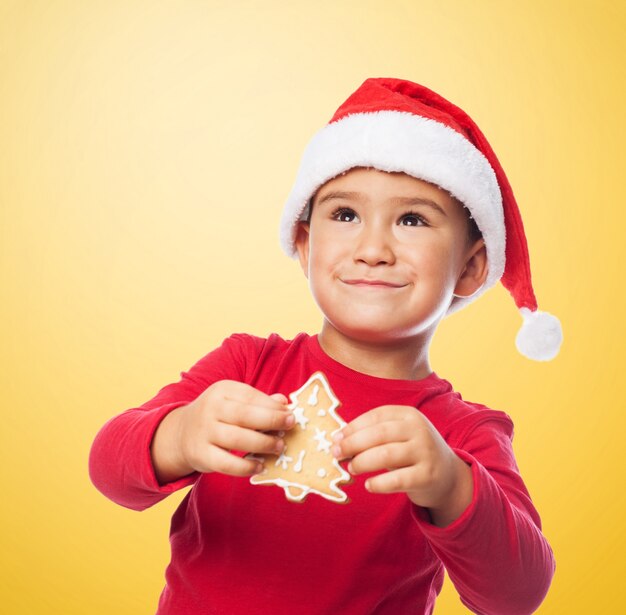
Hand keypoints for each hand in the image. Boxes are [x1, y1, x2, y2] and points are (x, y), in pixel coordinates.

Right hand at [151, 380, 294, 482]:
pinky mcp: (201, 454)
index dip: (273, 406)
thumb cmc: (219, 415)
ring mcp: (204, 432)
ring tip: (279, 447)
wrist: (182, 432)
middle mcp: (211, 408)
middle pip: (245, 416)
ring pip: (237, 439)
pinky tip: (260, 466)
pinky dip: (246, 467)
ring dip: (262, 444)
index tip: (290, 414)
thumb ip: (259, 402)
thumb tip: (284, 403)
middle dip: (271, 421)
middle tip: (290, 427)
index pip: (250, 396)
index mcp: (222, 390)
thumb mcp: (234, 400)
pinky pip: (226, 463)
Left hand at [332, 405, 472, 525]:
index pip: (377, 416)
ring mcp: (425, 452)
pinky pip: (397, 480)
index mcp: (409, 415)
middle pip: (379, 434)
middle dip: (353, 444)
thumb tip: (338, 440)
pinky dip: (379, 483)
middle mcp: (419, 429)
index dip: (353, 427)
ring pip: (386, 455)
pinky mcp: (428, 476)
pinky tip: (369, 485)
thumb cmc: (412, 452)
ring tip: (352, 468)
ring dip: (363, 462)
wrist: (447, 475)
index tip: (336, 438)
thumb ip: (372, 435)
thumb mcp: (397, 437)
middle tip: (337, 454)